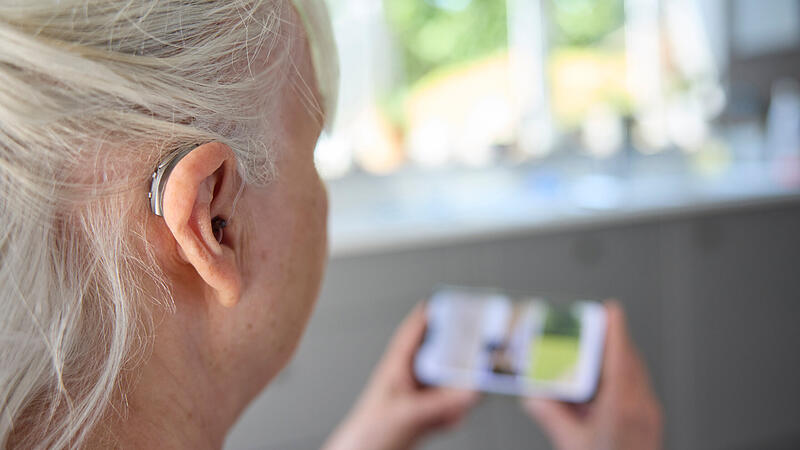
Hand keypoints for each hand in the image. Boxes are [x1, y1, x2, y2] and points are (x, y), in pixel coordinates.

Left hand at [323, 303, 478, 449]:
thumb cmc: (367, 432)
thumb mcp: (407, 414)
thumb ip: (440, 404)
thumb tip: (470, 393)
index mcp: (397, 365)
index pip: (415, 330)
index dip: (432, 312)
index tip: (452, 300)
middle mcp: (409, 378)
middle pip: (438, 354)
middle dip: (458, 353)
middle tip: (478, 349)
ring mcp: (418, 397)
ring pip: (447, 383)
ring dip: (458, 391)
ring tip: (468, 394)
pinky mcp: (425, 417)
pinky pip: (449, 408)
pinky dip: (455, 416)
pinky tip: (450, 422)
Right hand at [522, 301, 662, 449]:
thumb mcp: (571, 444)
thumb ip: (550, 416)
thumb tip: (533, 397)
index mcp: (622, 407)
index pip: (621, 356)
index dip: (616, 328)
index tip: (611, 308)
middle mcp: (641, 408)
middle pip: (629, 362)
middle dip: (611, 343)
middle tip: (591, 330)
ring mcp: (648, 417)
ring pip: (634, 377)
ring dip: (614, 363)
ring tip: (590, 362)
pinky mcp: (649, 426)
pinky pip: (635, 393)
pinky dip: (618, 382)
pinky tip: (598, 394)